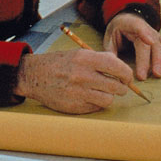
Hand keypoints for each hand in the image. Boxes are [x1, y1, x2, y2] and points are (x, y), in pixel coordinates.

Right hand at [12, 49, 133, 113]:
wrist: (34, 75)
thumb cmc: (59, 63)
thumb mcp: (79, 53)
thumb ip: (100, 59)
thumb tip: (121, 68)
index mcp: (85, 59)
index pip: (117, 67)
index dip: (126, 74)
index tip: (127, 77)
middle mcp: (82, 76)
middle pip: (116, 87)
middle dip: (122, 87)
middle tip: (119, 86)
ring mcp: (78, 93)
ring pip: (108, 100)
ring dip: (109, 96)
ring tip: (103, 92)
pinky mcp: (74, 106)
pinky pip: (96, 107)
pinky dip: (97, 103)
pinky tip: (90, 96)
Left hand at [104, 12, 160, 80]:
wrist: (127, 18)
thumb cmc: (118, 28)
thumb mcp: (110, 36)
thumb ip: (111, 50)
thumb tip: (112, 66)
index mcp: (132, 24)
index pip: (139, 28)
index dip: (144, 34)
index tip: (149, 41)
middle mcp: (146, 29)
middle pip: (148, 45)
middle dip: (147, 61)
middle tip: (143, 76)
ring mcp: (154, 35)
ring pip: (158, 47)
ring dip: (159, 61)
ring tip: (158, 74)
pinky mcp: (159, 41)